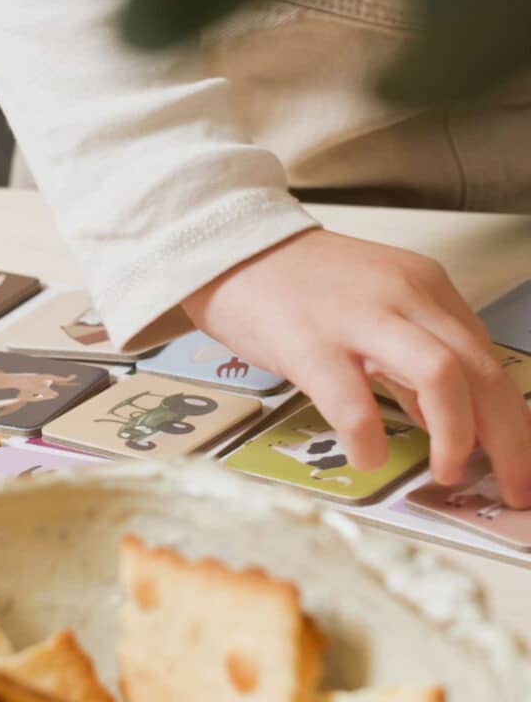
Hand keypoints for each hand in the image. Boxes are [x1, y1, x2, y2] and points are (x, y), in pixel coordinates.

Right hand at [182, 228, 530, 507]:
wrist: (231, 246)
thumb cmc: (297, 283)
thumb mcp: (372, 305)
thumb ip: (408, 357)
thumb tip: (441, 418)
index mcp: (423, 287)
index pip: (489, 358)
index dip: (512, 419)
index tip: (513, 459)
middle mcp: (403, 296)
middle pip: (483, 371)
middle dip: (511, 441)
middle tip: (513, 489)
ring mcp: (357, 318)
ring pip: (441, 377)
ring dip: (457, 438)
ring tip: (444, 474)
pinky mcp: (309, 344)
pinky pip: (354, 404)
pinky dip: (371, 441)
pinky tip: (368, 458)